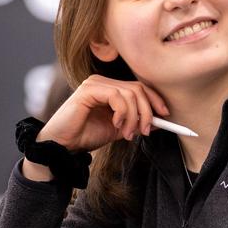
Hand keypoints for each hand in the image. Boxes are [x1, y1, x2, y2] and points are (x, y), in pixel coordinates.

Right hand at [37, 75, 169, 152]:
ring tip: (127, 134)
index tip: (164, 116)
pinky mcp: (88, 89)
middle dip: (147, 111)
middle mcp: (102, 82)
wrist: (63, 146)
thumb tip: (159, 120)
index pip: (139, 87)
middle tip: (144, 131)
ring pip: (129, 93)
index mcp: (109, 88)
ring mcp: (94, 83)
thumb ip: (135, 122)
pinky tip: (116, 125)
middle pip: (137, 88)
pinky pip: (116, 96)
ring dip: (134, 117)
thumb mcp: (118, 129)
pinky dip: (122, 113)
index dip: (154, 99)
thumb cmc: (86, 136)